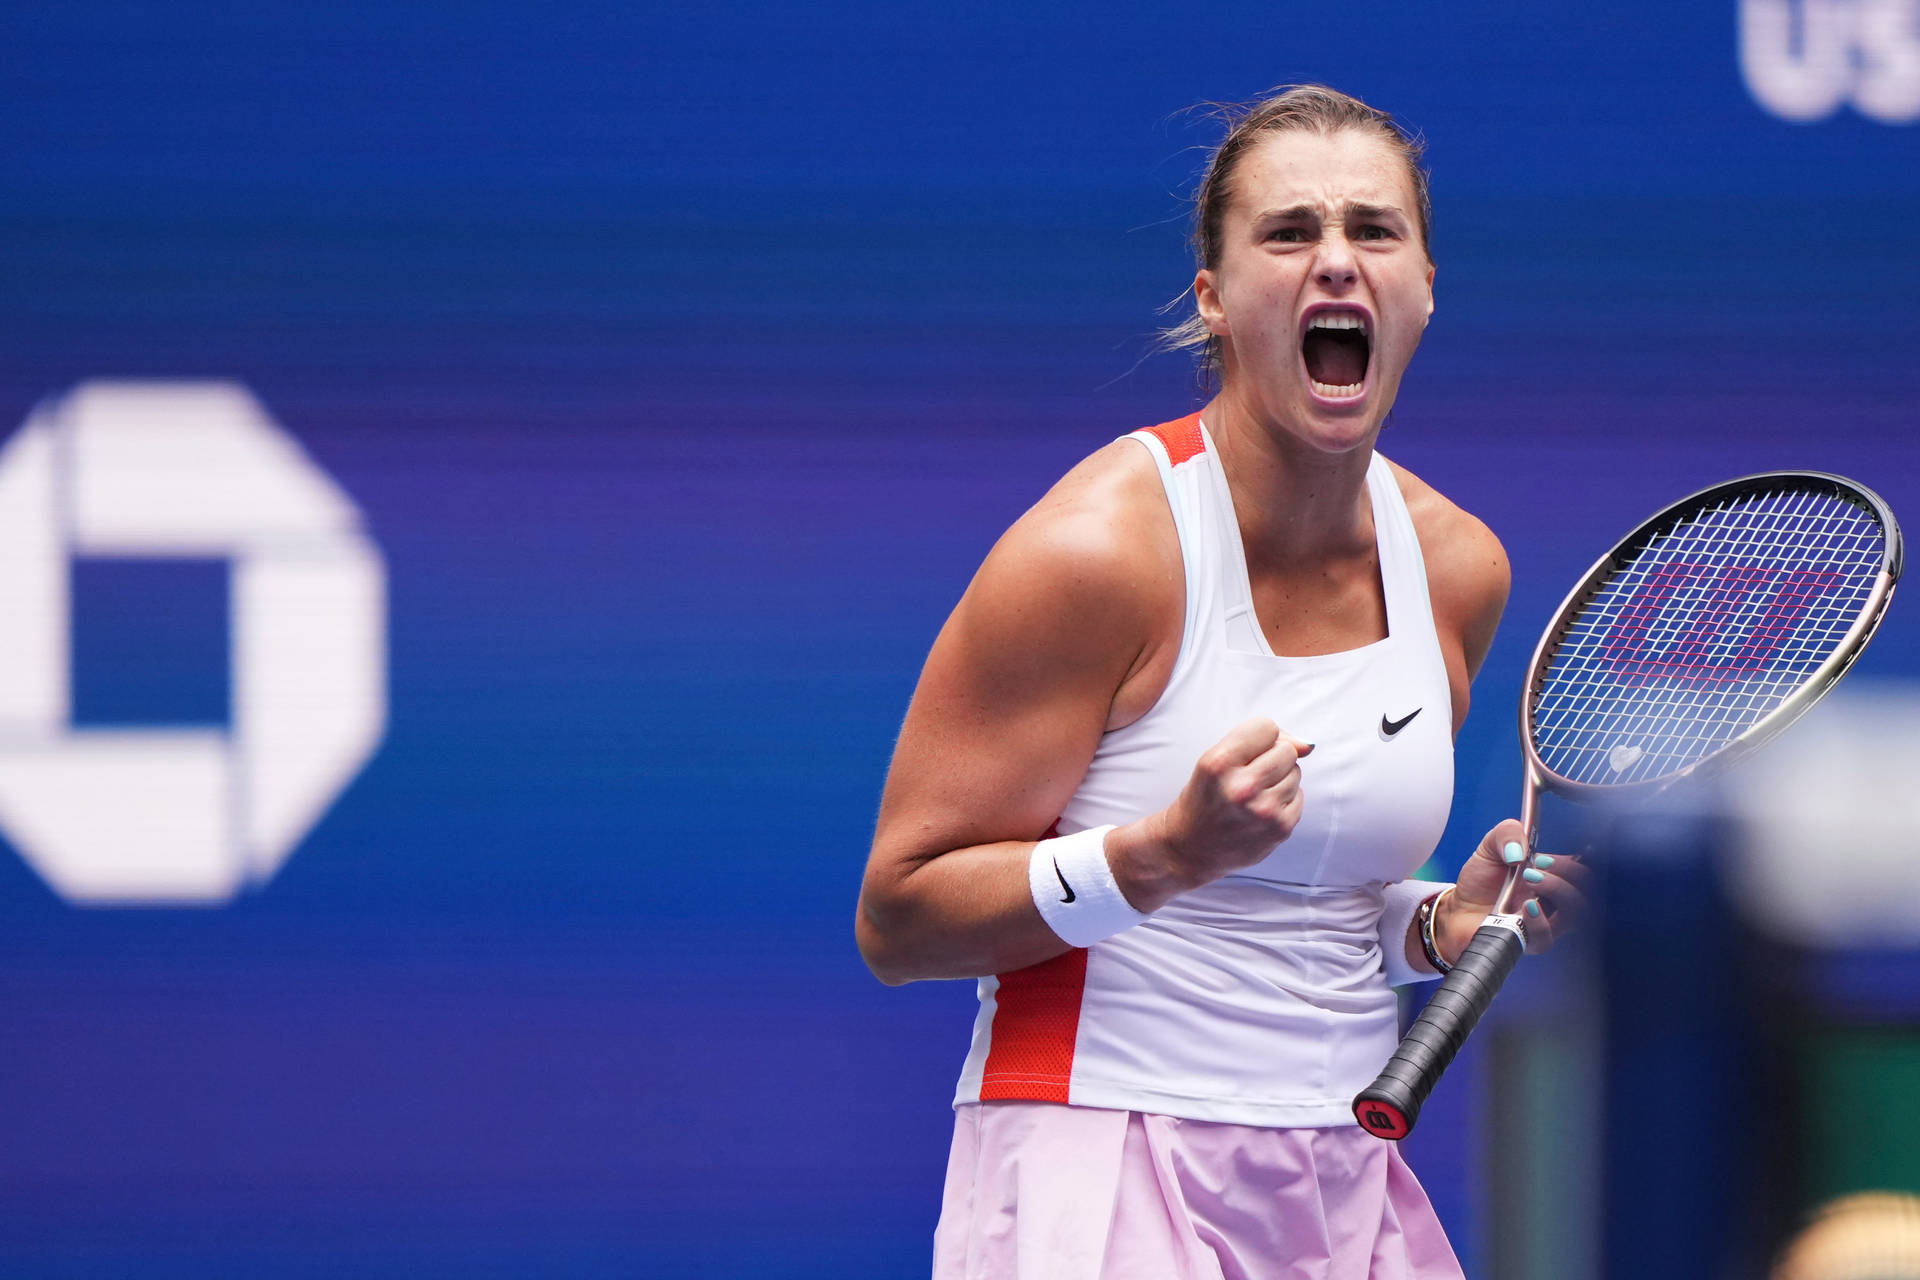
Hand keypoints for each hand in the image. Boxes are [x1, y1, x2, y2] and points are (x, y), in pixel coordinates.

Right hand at [1108, 717, 1312, 911]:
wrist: (1192, 848)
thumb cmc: (1205, 797)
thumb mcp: (1215, 760)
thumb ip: (1259, 741)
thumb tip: (1307, 745)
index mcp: (1219, 763)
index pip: (1266, 726)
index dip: (1259, 737)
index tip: (1246, 752)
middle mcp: (1242, 787)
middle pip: (1286, 750)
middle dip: (1272, 757)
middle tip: (1249, 775)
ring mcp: (1263, 811)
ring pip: (1295, 772)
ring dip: (1280, 778)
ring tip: (1253, 794)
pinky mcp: (1280, 829)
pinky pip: (1299, 796)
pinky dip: (1284, 799)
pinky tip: (1261, 809)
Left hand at [1439, 819, 1590, 958]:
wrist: (1458, 909)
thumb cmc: (1481, 882)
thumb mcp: (1490, 847)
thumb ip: (1507, 834)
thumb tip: (1521, 849)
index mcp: (1551, 877)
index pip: (1582, 871)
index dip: (1571, 862)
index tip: (1543, 856)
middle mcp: (1554, 901)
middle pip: (1584, 889)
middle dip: (1567, 873)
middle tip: (1536, 866)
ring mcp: (1544, 923)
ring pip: (1575, 914)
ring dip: (1558, 890)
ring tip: (1530, 879)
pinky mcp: (1528, 942)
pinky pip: (1546, 939)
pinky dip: (1539, 922)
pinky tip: (1525, 908)